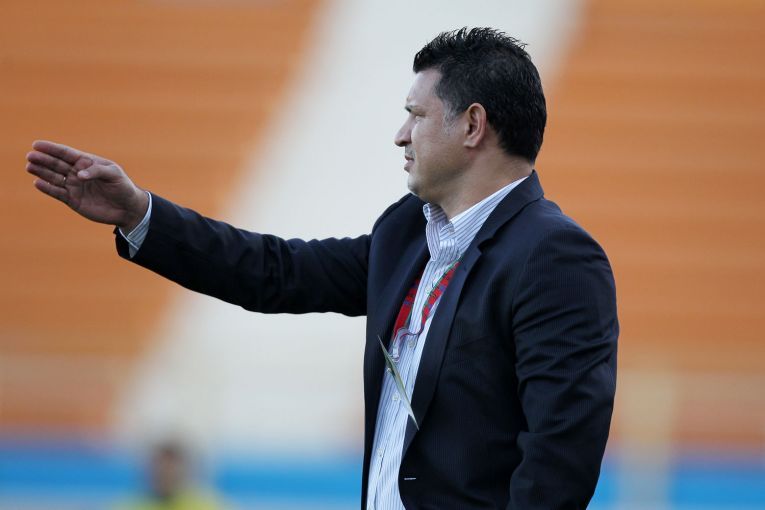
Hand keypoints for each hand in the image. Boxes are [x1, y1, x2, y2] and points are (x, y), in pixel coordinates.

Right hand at [26, 140, 148, 231]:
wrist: (128, 209)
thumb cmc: (123, 187)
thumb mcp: (114, 174)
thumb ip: (97, 171)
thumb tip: (78, 175)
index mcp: (87, 162)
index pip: (66, 153)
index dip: (52, 149)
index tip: (37, 144)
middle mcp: (78, 173)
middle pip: (57, 164)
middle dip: (43, 160)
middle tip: (30, 156)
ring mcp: (74, 187)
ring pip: (54, 177)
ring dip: (42, 172)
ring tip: (30, 167)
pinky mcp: (73, 200)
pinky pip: (57, 193)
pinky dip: (47, 188)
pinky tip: (38, 183)